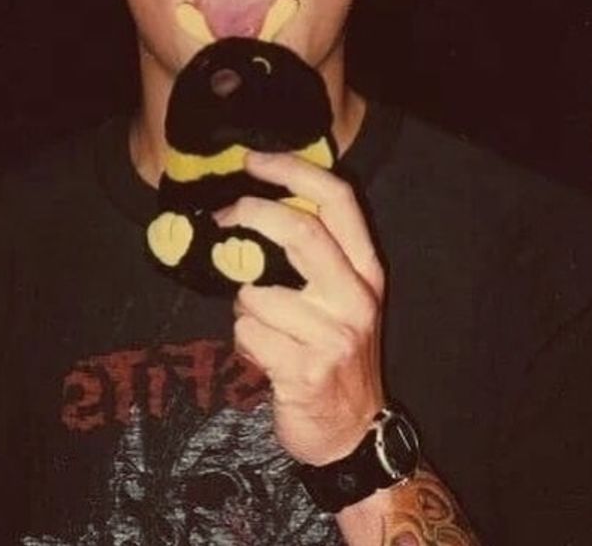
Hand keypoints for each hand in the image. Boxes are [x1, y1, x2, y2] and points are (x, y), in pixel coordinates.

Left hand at [214, 150, 385, 465]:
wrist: (352, 430)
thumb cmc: (335, 352)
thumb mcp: (342, 298)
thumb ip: (314, 256)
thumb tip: (254, 211)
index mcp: (365, 271)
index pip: (337, 201)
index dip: (293, 171)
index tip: (253, 161)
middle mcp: (355, 297)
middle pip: (301, 231)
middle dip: (253, 214)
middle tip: (225, 215)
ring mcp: (333, 335)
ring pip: (256, 292)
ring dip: (242, 305)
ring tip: (260, 326)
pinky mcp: (305, 370)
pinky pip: (246, 334)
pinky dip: (241, 340)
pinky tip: (263, 355)